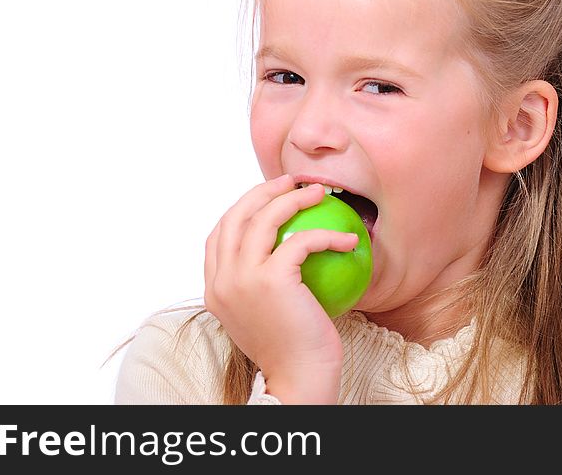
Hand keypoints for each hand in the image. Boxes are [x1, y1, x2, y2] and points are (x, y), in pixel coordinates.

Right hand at [204, 174, 357, 403]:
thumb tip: (282, 250)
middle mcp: (221, 280)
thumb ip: (259, 284)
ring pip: (264, 218)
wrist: (299, 379)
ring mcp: (241, 279)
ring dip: (293, 199)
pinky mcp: (270, 280)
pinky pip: (301, 241)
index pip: (219, 235)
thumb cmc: (292, 350)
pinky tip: (346, 238)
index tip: (268, 198)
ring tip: (318, 193)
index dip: (241, 208)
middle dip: (263, 191)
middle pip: (236, 216)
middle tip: (291, 182)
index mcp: (214, 288)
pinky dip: (327, 235)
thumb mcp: (264, 314)